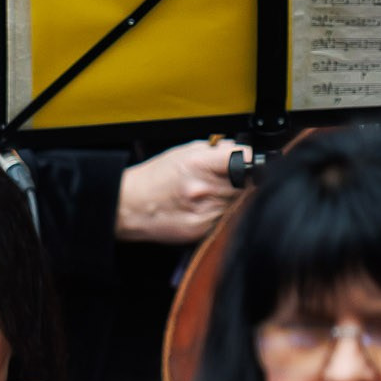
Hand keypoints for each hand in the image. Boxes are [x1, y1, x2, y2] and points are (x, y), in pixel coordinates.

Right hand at [116, 139, 249, 244]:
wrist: (129, 207)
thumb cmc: (154, 179)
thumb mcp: (183, 153)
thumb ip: (216, 151)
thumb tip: (241, 151)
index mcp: (200, 164)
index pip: (245, 158)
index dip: (251, 160)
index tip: (250, 163)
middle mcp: (205, 188)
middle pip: (247, 184)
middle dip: (241, 181)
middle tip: (223, 182)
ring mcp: (206, 212)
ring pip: (239, 204)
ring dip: (232, 199)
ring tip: (209, 196)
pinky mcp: (204, 229)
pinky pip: (226, 220)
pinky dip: (221, 215)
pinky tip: (203, 210)